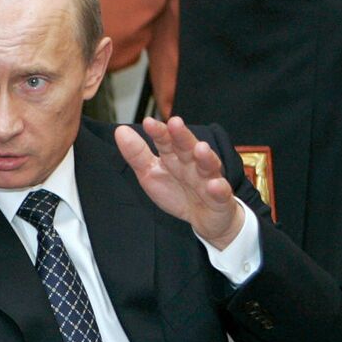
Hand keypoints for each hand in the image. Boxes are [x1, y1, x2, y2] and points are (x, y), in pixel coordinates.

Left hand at [114, 117, 243, 249]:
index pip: (165, 141)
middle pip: (187, 147)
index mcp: (174, 156)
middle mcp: (192, 163)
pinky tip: (214, 184)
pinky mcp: (221, 198)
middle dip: (182, 136)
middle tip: (175, 123)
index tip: (148, 123)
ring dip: (205, 157)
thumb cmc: (176, 191)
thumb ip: (136, 154)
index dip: (158, 132)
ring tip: (200, 149)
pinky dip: (219, 189)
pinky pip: (221, 192)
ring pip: (208, 166)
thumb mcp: (150, 174)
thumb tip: (120, 131)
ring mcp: (208, 179)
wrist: (204, 218)